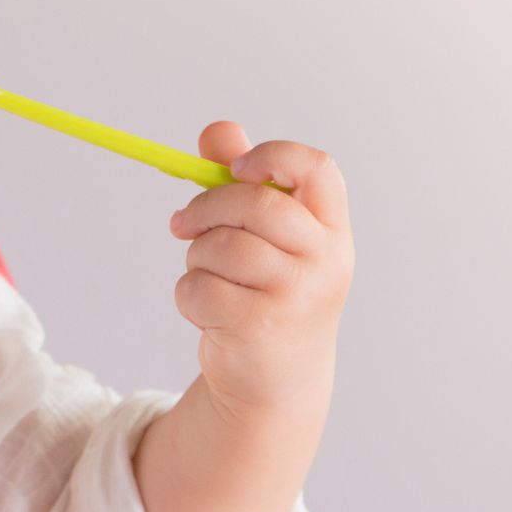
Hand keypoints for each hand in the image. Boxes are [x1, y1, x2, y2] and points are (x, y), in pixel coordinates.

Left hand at [168, 121, 354, 424]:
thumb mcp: (266, 238)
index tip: (237, 168)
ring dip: (196, 257)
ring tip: (205, 275)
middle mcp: (326, 260)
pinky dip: (188, 294)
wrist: (278, 380)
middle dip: (206, 207)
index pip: (317, 169)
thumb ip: (241, 180)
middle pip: (257, 203)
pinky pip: (201, 287)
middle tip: (180, 223)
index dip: (273, 156)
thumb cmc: (269, 294)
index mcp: (331, 228)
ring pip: (222, 246)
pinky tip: (205, 310)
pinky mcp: (262, 327)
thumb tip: (218, 130)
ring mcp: (298, 295)